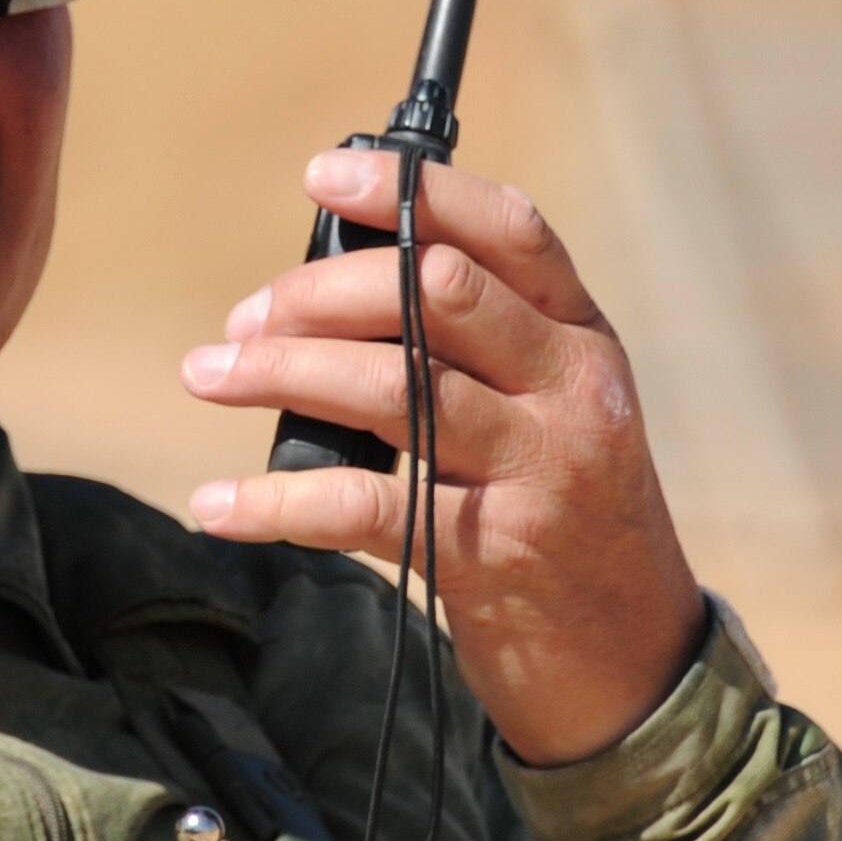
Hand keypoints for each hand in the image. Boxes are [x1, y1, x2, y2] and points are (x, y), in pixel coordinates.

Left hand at [181, 149, 707, 767]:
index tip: (324, 175)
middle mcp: (571, 393)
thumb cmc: (568, 521)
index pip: (509, 232)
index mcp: (585, 340)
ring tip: (208, 373)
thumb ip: (481, 350)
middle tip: (247, 316)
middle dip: (322, 291)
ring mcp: (538, 474)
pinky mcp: (490, 558)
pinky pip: (363, 508)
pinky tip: (218, 501)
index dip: (413, 193)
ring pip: (394, 386)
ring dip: (281, 371)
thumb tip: (331, 292)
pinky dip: (276, 499)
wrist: (633, 665)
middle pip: (436, 296)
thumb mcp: (556, 415)